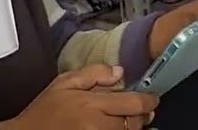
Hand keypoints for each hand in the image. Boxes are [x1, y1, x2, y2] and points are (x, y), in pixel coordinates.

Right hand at [5, 65, 156, 129]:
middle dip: (142, 115)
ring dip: (133, 127)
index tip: (152, 98)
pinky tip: (119, 128)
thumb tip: (119, 72)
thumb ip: (94, 73)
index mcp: (92, 104)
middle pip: (135, 121)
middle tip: (142, 109)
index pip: (134, 103)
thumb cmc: (45, 110)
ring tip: (130, 120)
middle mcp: (97, 125)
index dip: (149, 101)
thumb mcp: (65, 82)